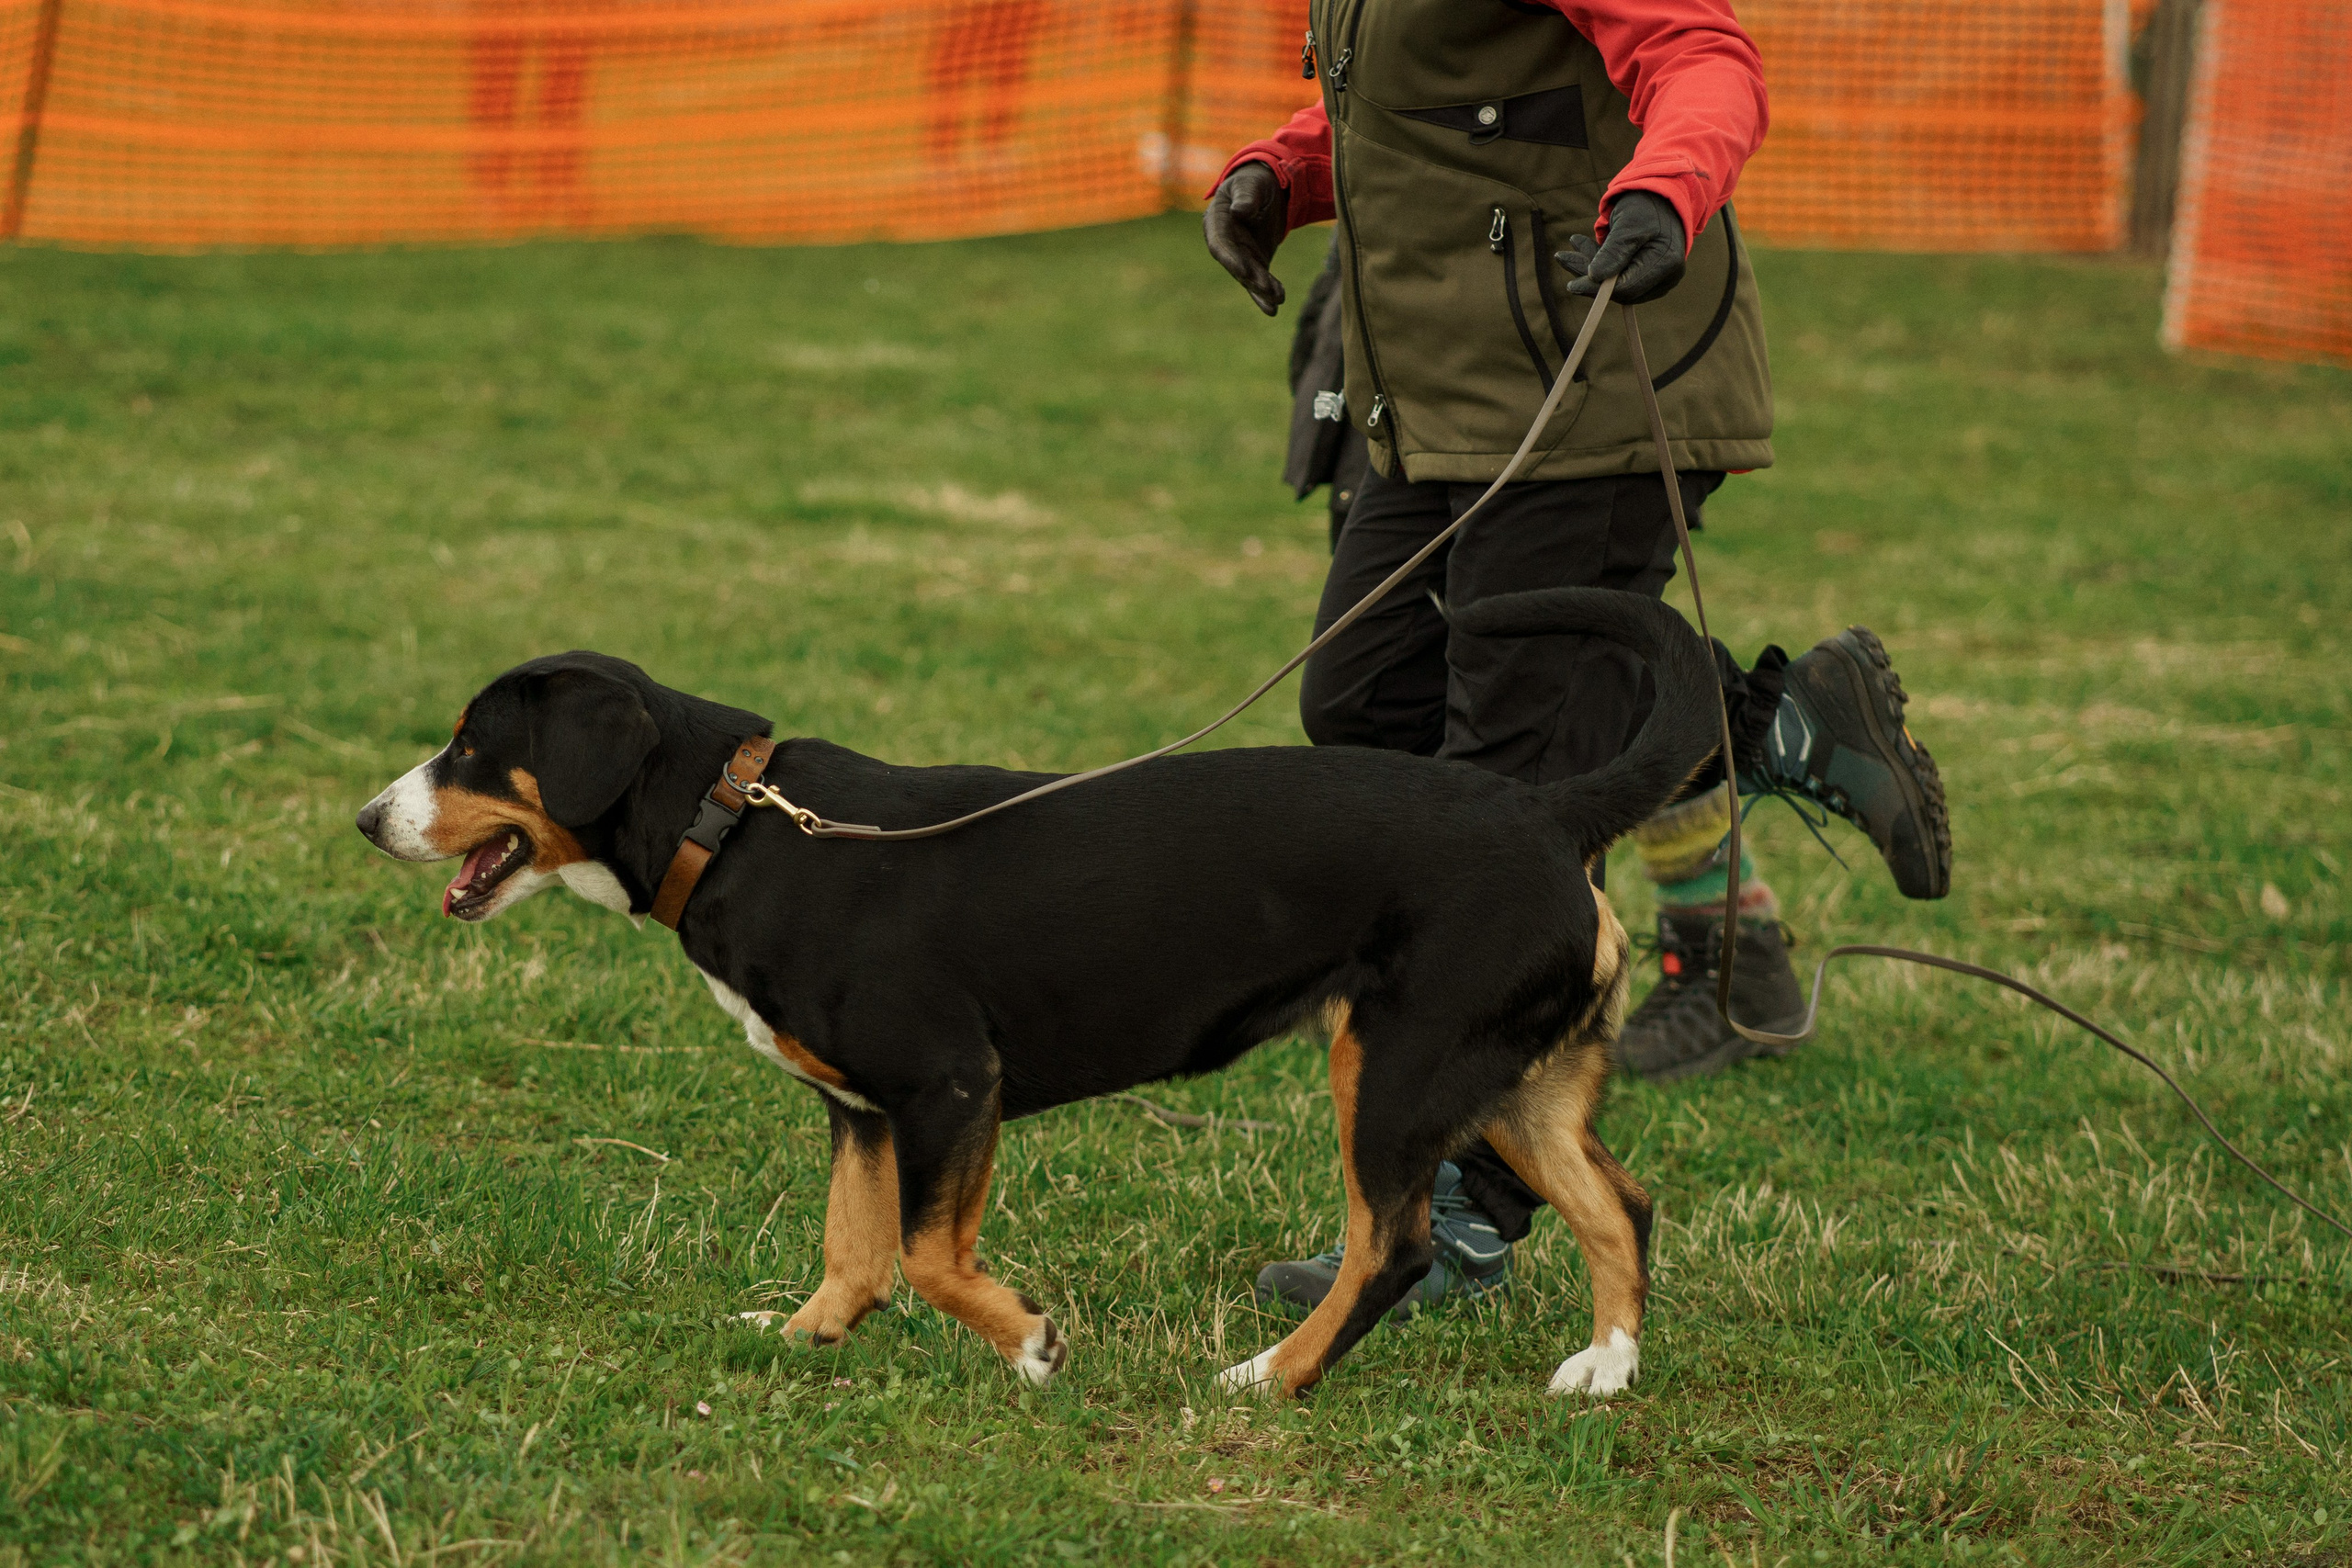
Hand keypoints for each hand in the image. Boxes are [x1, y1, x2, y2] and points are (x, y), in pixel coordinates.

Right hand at [1203, 162, 1289, 315]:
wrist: (1266, 189)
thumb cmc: (1254, 182)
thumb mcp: (1250, 183)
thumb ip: (1246, 197)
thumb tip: (1240, 211)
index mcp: (1216, 221)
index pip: (1220, 244)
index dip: (1230, 259)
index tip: (1243, 271)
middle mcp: (1225, 242)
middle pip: (1236, 265)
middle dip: (1252, 278)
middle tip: (1267, 288)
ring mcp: (1239, 255)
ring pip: (1249, 277)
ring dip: (1262, 290)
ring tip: (1277, 300)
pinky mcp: (1254, 262)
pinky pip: (1259, 280)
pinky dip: (1267, 294)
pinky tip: (1275, 307)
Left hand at [1557, 191, 1685, 303]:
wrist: (1662, 197)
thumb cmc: (1647, 205)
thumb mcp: (1629, 222)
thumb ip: (1614, 250)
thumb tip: (1594, 278)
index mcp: (1666, 262)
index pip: (1626, 288)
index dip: (1597, 289)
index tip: (1571, 284)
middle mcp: (1667, 276)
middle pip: (1620, 290)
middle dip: (1589, 275)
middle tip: (1562, 256)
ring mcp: (1660, 280)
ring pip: (1617, 286)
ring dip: (1590, 269)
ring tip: (1575, 245)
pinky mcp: (1650, 278)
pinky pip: (1621, 279)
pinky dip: (1601, 266)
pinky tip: (1585, 249)